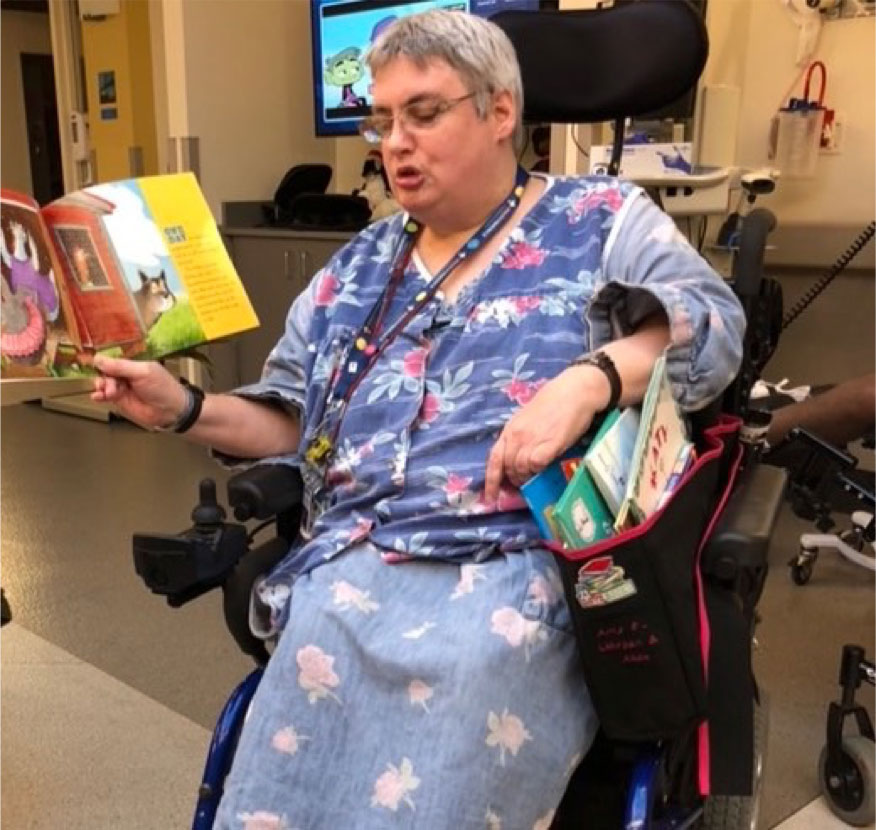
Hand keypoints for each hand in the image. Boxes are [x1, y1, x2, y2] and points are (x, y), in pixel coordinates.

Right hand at [91, 355, 187, 429]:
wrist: (171, 411)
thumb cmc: (163, 388)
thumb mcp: (143, 372)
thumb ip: (121, 366)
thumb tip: (99, 359)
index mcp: (134, 364)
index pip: (114, 359)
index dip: (103, 361)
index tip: (93, 362)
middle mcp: (127, 375)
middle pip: (106, 371)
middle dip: (103, 376)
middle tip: (106, 383)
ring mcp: (123, 388)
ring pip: (105, 383)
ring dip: (102, 386)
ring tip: (108, 392)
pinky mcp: (121, 400)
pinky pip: (105, 396)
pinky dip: (99, 395)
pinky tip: (97, 396)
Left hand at [484, 365, 610, 503]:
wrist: (574, 391)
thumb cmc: (553, 402)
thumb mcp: (527, 419)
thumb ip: (519, 436)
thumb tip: (516, 457)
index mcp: (510, 429)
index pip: (494, 459)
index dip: (491, 480)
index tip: (489, 497)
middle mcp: (517, 435)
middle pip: (507, 467)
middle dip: (513, 479)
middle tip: (524, 482)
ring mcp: (532, 439)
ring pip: (521, 468)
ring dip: (527, 476)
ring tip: (536, 475)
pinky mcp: (550, 442)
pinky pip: (536, 464)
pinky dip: (538, 470)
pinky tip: (545, 466)